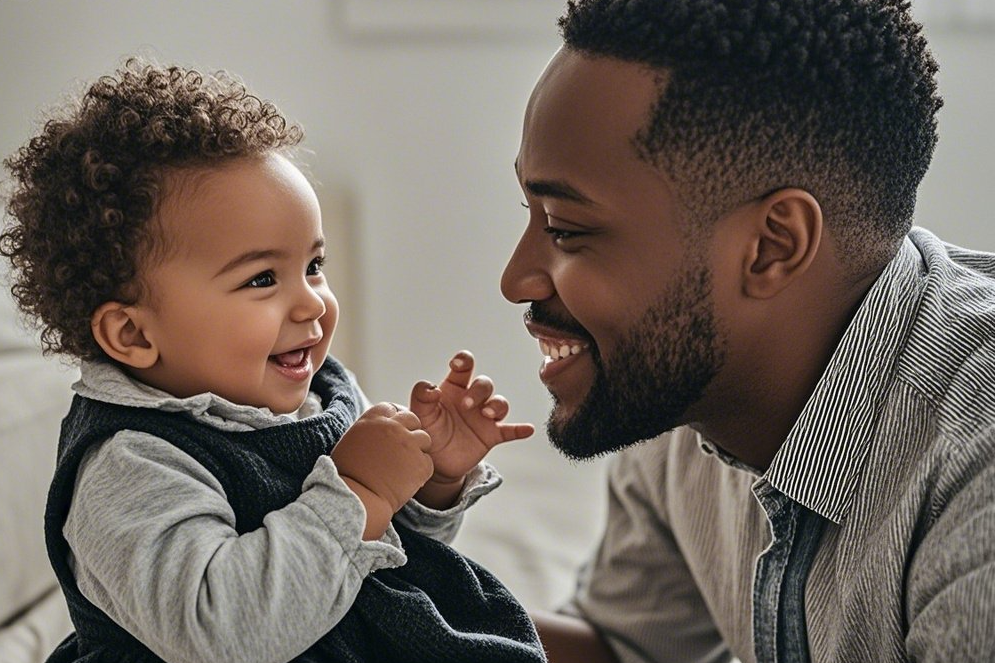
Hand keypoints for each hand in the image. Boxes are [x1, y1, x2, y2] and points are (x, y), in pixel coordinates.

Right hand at [331, 402, 433, 538]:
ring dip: (418, 451)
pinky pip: (428, 462)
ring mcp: (409, 444)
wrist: (357, 499)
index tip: (394, 431)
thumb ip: (368, 431)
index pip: (391, 407)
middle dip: (410, 431)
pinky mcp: (421, 463)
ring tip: (404, 467)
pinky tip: (407, 480)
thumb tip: (377, 430)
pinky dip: (420, 471)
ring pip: (425, 439)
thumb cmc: (347, 475)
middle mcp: (393, 426)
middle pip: (412, 419)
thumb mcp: (351, 442)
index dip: (395, 419)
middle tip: (403, 450)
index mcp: (372, 419)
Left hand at [409, 350, 533, 507]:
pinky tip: (528, 429)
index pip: (464, 367)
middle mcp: (472, 398)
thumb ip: (421, 397)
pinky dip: (520, 430)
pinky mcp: (491, 435)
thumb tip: (431, 388)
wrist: (435, 461)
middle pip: (484, 384)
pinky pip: (510, 430)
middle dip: (478, 390)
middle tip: (466, 405)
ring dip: (496, 405)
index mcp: (454, 387)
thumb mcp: (420, 413)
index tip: (458, 364)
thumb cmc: (428, 430)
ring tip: (487, 414)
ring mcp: (484, 417)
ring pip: (499, 403)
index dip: (464, 360)